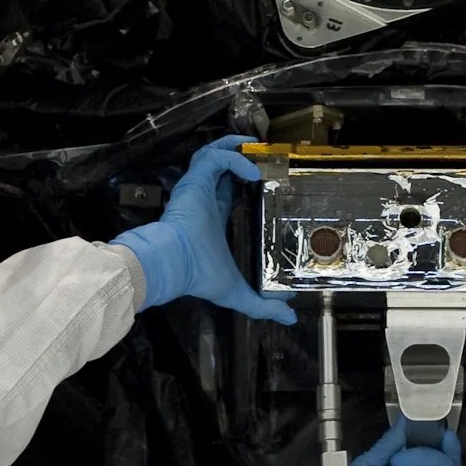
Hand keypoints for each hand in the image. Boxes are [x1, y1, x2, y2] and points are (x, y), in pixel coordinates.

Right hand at [118, 136, 297, 324]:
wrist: (175, 265)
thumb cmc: (198, 275)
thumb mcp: (237, 292)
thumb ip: (262, 305)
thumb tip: (290, 318)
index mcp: (212, 218)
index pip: (227, 191)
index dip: (244, 182)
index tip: (266, 182)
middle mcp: (204, 199)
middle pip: (219, 167)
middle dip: (240, 157)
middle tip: (264, 158)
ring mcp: (197, 187)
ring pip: (212, 154)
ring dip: (234, 147)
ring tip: (256, 148)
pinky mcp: (195, 180)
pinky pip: (215, 158)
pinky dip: (233, 158)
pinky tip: (252, 171)